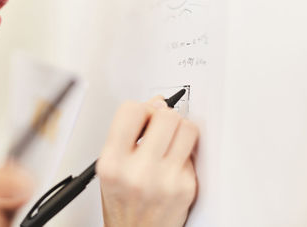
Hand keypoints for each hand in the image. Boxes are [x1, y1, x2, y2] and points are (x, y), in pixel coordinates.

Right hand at [97, 96, 198, 226]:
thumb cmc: (123, 202)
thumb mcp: (112, 165)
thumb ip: (128, 132)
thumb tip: (155, 103)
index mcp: (113, 163)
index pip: (132, 110)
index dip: (141, 108)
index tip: (144, 114)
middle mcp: (138, 172)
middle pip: (166, 116)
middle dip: (164, 115)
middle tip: (161, 125)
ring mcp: (166, 180)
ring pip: (187, 128)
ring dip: (180, 128)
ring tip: (171, 138)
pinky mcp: (186, 187)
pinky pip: (193, 151)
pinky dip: (185, 150)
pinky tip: (174, 160)